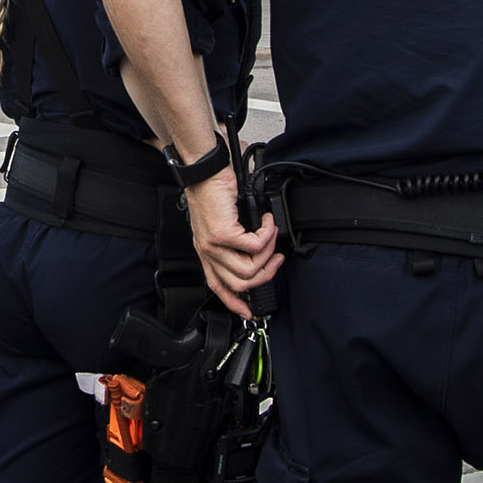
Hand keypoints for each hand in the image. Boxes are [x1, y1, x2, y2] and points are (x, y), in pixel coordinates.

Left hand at [184, 168, 280, 316]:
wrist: (205, 172)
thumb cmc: (214, 192)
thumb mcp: (222, 223)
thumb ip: (235, 242)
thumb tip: (260, 252)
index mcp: (207, 253)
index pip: (219, 286)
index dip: (235, 302)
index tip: (250, 310)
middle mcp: (208, 252)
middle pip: (240, 283)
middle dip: (266, 274)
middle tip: (277, 259)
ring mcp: (214, 245)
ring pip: (249, 269)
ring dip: (269, 253)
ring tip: (272, 235)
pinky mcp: (223, 233)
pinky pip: (254, 246)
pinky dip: (267, 235)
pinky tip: (267, 222)